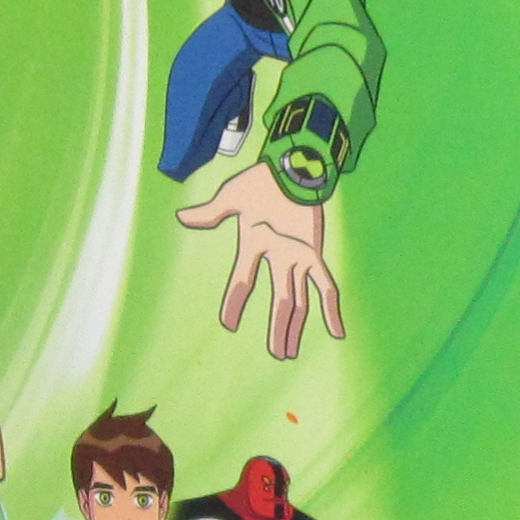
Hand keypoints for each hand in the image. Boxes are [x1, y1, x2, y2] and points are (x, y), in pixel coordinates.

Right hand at [179, 164, 344, 360]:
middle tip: (277, 355)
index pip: (242, 281)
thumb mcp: (233, 196)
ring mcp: (298, 256)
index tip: (227, 325)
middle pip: (279, 301)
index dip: (235, 303)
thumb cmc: (262, 179)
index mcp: (254, 245)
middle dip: (278, 329)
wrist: (294, 164)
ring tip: (291, 352)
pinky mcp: (315, 251)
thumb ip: (212, 212)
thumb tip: (182, 218)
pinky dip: (332, 308)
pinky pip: (327, 285)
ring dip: (296, 327)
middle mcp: (277, 256)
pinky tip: (338, 332)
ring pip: (299, 300)